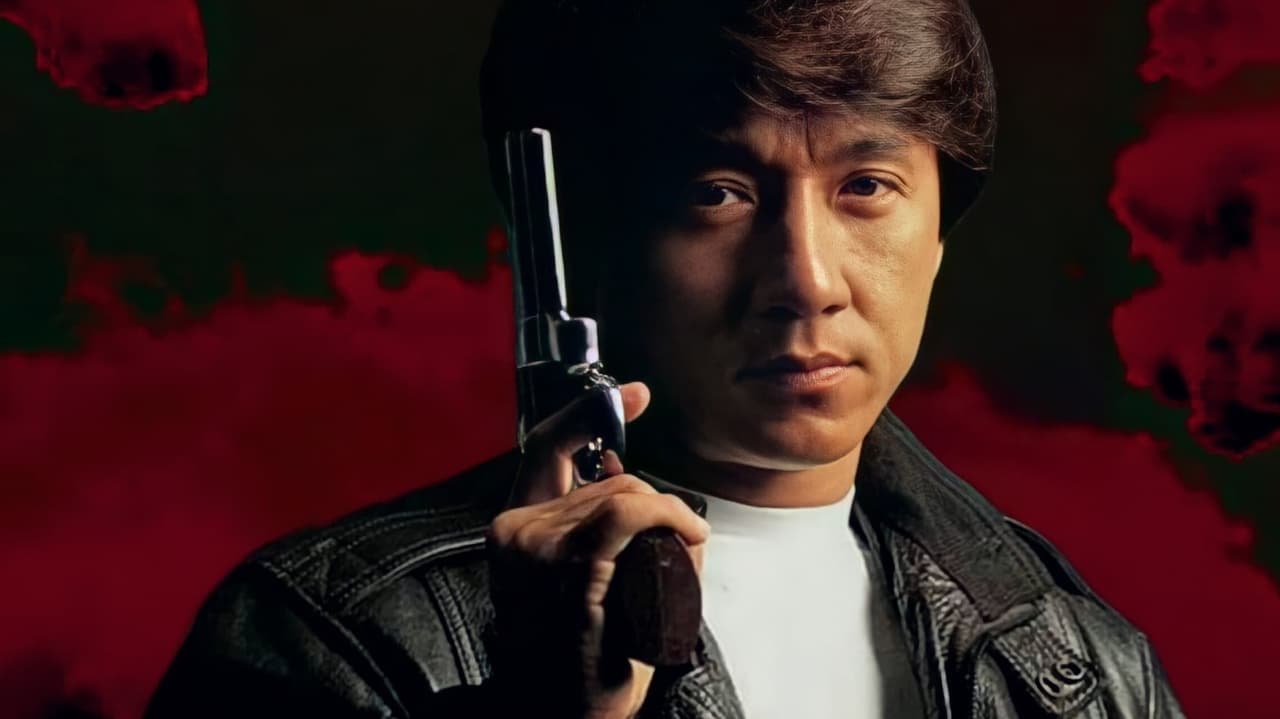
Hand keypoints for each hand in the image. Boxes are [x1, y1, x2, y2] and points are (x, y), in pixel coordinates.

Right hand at [487, 382, 708, 718]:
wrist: (569, 713)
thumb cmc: (583, 655)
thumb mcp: (579, 576)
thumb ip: (590, 520)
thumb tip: (620, 466)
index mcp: (512, 528)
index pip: (546, 445)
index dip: (590, 410)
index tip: (634, 394)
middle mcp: (515, 532)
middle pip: (605, 477)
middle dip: (656, 501)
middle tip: (682, 537)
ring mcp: (538, 549)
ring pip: (625, 493)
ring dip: (672, 517)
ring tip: (685, 554)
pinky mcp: (570, 568)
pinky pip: (629, 514)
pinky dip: (669, 516)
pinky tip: (689, 536)